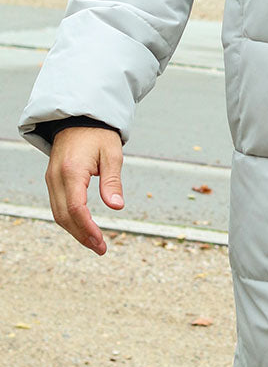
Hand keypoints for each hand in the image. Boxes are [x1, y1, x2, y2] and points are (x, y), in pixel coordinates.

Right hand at [45, 127, 124, 255]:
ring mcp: (51, 179)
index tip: (100, 241)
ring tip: (94, 243)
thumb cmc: (98, 134)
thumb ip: (112, 181)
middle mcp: (56, 177)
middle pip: (64, 216)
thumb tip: (117, 207)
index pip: (75, 208)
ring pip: (58, 214)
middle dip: (81, 235)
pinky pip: (57, 206)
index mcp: (72, 170)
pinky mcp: (52, 181)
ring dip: (75, 231)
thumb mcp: (112, 153)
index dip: (87, 228)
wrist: (78, 118)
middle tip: (100, 248)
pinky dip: (70, 220)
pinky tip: (84, 228)